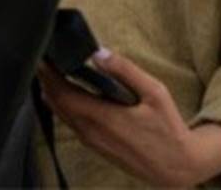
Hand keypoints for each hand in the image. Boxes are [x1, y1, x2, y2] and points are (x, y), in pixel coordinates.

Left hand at [36, 50, 220, 186]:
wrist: (177, 168)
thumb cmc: (169, 130)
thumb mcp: (155, 93)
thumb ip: (126, 71)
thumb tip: (99, 52)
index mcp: (101, 117)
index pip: (60, 92)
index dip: (46, 73)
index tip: (42, 54)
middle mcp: (89, 131)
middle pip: (53, 101)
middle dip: (45, 78)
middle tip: (44, 57)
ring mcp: (90, 140)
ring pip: (59, 113)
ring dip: (52, 91)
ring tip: (52, 69)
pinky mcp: (94, 146)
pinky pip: (69, 122)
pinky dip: (62, 104)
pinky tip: (67, 91)